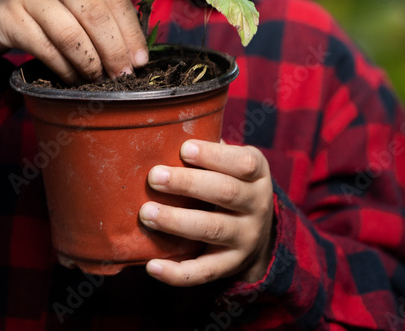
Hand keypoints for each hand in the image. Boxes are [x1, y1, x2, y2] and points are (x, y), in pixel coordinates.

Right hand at [0, 0, 148, 83]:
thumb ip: (105, 8)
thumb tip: (136, 51)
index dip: (130, 31)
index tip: (140, 59)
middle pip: (94, 14)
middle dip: (113, 50)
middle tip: (122, 74)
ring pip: (70, 35)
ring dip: (90, 63)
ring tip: (97, 78)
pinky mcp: (10, 17)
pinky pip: (46, 50)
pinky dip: (65, 69)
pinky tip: (74, 78)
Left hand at [139, 140, 274, 285]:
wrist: (256, 233)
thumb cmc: (229, 183)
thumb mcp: (231, 164)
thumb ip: (209, 152)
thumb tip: (163, 131)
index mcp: (257, 174)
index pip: (243, 164)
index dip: (214, 156)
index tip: (184, 149)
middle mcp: (257, 205)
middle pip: (226, 194)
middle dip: (188, 185)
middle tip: (154, 177)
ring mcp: (246, 238)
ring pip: (213, 230)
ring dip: (177, 221)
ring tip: (146, 213)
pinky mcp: (230, 265)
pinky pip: (204, 272)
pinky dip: (176, 273)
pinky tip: (151, 267)